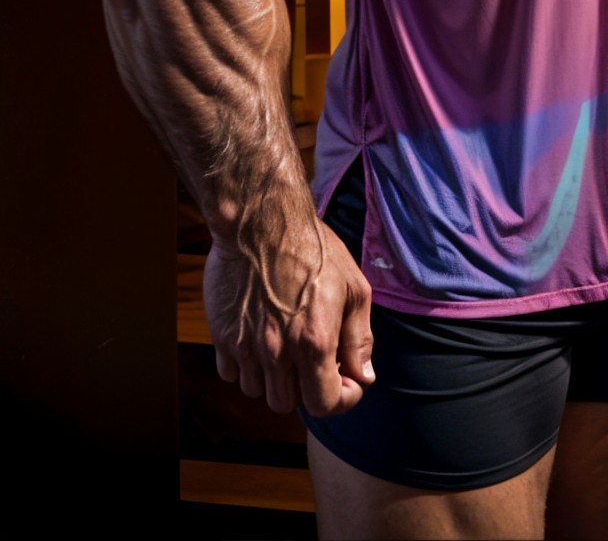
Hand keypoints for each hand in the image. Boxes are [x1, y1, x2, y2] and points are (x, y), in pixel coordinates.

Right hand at [205, 209, 374, 415]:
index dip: (341, 399)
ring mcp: (245, 347)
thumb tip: (364, 376)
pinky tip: (262, 341)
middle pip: (288, 405)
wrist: (262, 223)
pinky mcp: (221, 337)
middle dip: (307, 389)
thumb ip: (360, 339)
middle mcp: (276, 351)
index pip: (324, 404)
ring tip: (290, 347)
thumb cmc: (315, 250)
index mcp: (314, 341)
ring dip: (276, 379)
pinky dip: (248, 368)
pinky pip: (232, 374)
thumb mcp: (354, 289)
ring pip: (257, 392)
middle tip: (319, 362)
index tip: (348, 382)